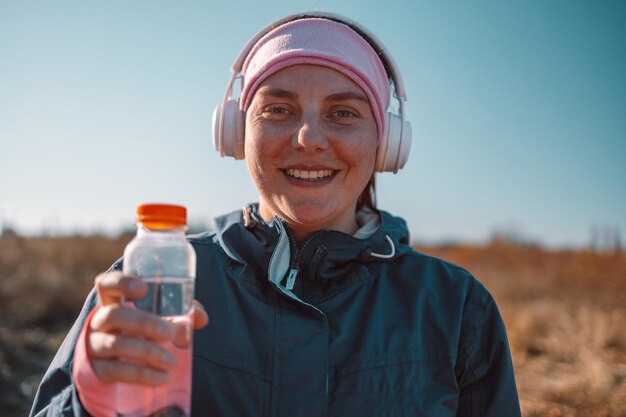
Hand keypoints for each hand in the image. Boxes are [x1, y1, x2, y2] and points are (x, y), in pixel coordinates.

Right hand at [87, 271, 208, 385]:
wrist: (113, 365)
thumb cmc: (140, 332)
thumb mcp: (156, 318)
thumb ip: (179, 313)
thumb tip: (201, 318)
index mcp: (112, 302)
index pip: (107, 284)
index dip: (121, 283)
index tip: (144, 289)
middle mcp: (99, 321)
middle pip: (114, 315)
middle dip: (145, 323)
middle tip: (171, 334)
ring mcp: (94, 345)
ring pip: (116, 344)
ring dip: (148, 352)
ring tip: (173, 362)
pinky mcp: (97, 370)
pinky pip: (116, 371)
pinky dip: (142, 374)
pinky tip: (162, 378)